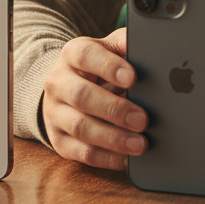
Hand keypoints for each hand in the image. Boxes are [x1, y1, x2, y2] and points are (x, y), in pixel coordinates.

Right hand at [40, 28, 147, 170]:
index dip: (109, 67)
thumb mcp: (109, 48)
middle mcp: (58, 82)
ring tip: (140, 144)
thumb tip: (150, 47)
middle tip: (143, 119)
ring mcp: (55, 113)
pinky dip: (107, 158)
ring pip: (81, 128)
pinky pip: (82, 153)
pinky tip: (128, 159)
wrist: (66, 84)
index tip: (133, 78)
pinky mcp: (59, 140)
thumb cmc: (97, 64)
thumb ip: (125, 44)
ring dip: (113, 139)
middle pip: (82, 96)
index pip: (86, 56)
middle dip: (114, 110)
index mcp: (72, 53)